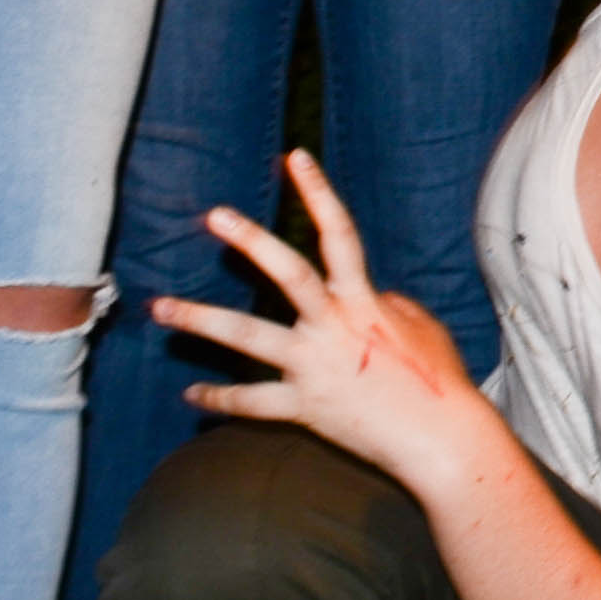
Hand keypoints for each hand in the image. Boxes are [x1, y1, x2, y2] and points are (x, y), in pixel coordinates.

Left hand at [156, 147, 493, 473]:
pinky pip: (252, 403)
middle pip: (288, 273)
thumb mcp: (421, 328)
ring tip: (161, 308)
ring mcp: (314, 368)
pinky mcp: (304, 408)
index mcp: (365, 301)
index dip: (318, 192)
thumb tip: (373, 296)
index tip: (294, 158)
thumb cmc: (440, 382)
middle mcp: (333, 327)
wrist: (439, 441)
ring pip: (248, 337)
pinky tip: (192, 393)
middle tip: (214, 215)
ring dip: (200, 320)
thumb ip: (391, 303)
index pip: (339, 234)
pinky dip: (220, 398)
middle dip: (251, 240)